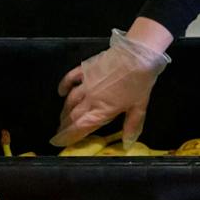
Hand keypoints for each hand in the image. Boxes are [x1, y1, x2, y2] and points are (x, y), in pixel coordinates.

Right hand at [51, 26, 172, 146]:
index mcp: (103, 110)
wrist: (137, 55)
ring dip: (64, 111)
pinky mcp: (86, 70)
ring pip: (70, 100)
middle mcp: (90, 99)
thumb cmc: (140, 82)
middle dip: (64, 126)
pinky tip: (61, 92)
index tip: (59, 142)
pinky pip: (70, 78)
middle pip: (73, 116)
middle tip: (60, 132)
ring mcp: (86, 83)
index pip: (80, 127)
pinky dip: (64, 85)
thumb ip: (132, 125)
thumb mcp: (139, 107)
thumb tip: (127, 144)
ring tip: (62, 118)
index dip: (68, 136)